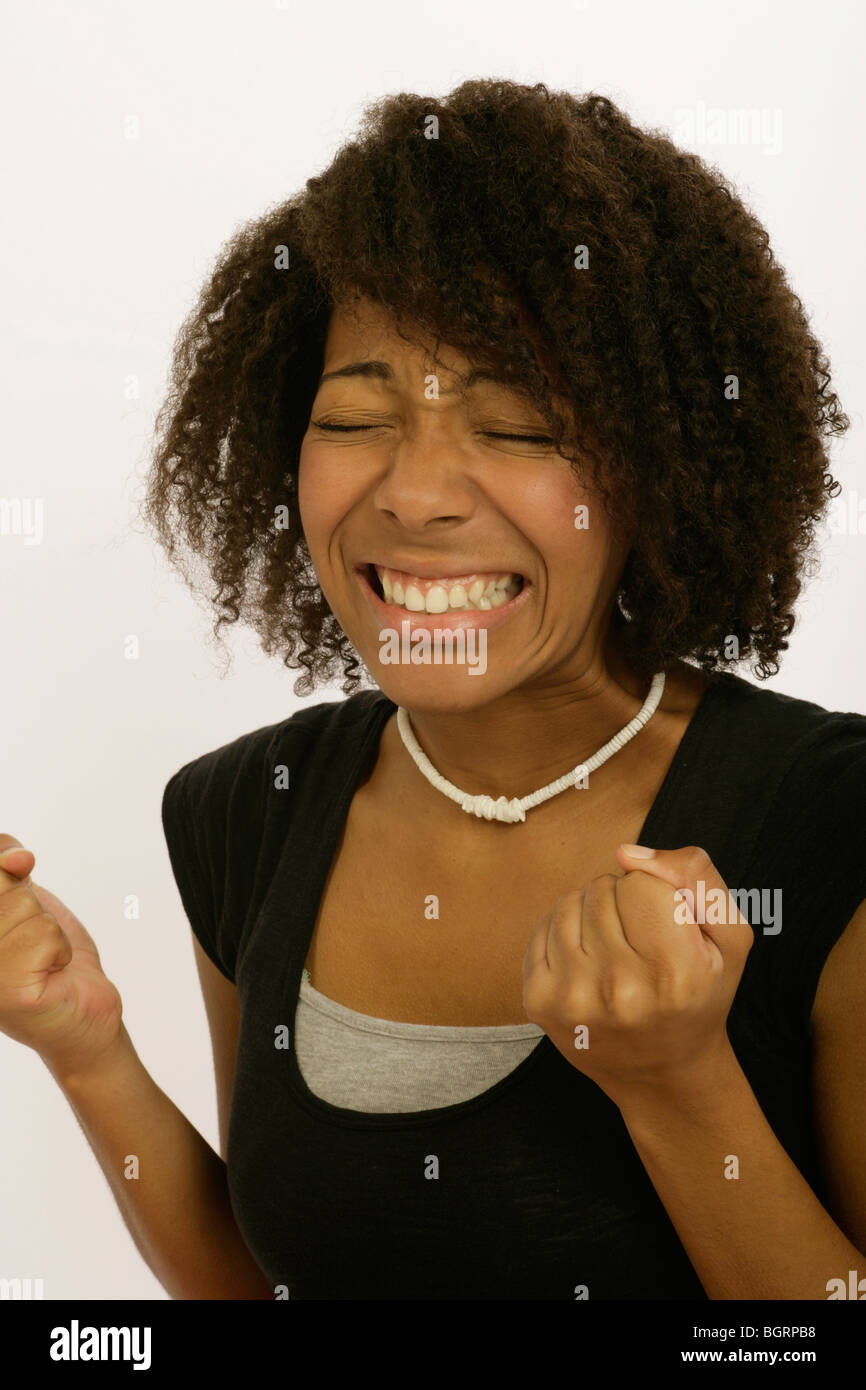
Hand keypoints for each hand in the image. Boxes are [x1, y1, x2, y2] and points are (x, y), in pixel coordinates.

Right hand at [0, 835, 122, 1074]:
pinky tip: (51, 973)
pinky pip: (44, 934)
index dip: (5, 858)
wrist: (84, 1016)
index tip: (21, 867)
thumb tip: (17, 858)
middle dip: (30, 905)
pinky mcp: (7, 991)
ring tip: (42, 958)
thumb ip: (9, 869)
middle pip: (3, 884)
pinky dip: (60, 948)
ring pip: (24, 906)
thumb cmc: (53, 960)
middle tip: (33, 940)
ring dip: (48, 929)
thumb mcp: (28, 902)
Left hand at [522, 844, 752, 1107]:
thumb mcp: (729, 938)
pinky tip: (589, 962)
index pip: (642, 882)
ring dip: (592, 913)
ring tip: (616, 950)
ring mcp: (573, 998)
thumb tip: (627, 853)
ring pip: (570, 901)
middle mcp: (620, 989)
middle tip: (642, 942)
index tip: (667, 927)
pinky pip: (544, 926)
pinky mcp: (538, 1001)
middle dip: (624, 901)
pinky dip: (566, 932)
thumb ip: (696, 876)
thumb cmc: (700, 996)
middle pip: (603, 888)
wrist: (663, 1073)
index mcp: (676, 973)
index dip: (658, 893)